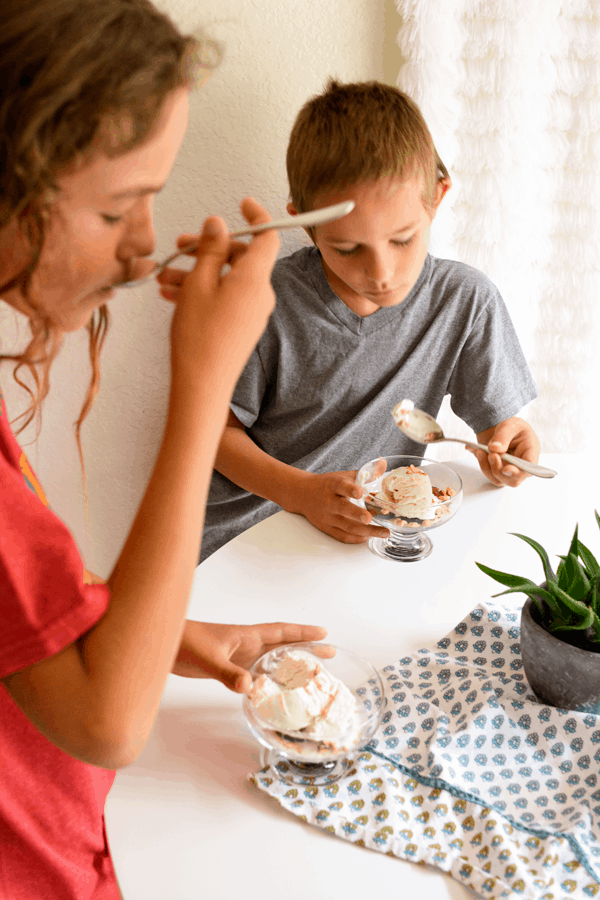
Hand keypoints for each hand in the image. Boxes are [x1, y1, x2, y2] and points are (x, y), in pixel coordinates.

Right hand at [168, 197, 278, 387]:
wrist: (203, 386)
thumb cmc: (199, 337)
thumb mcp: (199, 283)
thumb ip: (210, 249)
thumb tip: (219, 224)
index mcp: (255, 279)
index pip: (267, 237)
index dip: (257, 216)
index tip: (242, 204)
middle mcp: (260, 294)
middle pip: (241, 256)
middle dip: (210, 248)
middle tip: (182, 246)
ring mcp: (252, 312)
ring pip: (228, 278)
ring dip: (199, 271)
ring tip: (166, 276)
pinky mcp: (242, 326)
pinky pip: (225, 297)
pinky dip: (203, 291)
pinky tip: (172, 293)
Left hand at [172, 621, 330, 691]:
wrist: (163, 644)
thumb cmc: (185, 642)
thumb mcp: (208, 658)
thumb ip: (227, 673)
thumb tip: (249, 687)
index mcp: (246, 636)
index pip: (281, 632)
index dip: (302, 633)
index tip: (324, 634)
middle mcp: (247, 644)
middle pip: (283, 645)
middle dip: (306, 648)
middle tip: (329, 654)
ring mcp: (238, 655)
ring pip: (271, 659)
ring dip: (290, 663)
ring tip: (310, 673)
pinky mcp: (229, 666)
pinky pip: (257, 672)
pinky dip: (269, 678)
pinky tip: (274, 689)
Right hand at [295, 470, 389, 544]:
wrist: (303, 494)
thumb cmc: (327, 484)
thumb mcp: (342, 475)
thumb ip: (362, 474)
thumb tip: (383, 465)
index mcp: (333, 486)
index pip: (341, 487)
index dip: (350, 490)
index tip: (360, 493)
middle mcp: (329, 502)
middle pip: (343, 509)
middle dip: (357, 515)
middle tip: (370, 518)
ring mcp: (327, 517)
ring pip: (347, 526)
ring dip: (367, 531)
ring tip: (383, 532)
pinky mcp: (327, 528)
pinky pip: (343, 536)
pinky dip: (357, 538)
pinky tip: (368, 536)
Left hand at [472, 417, 539, 486]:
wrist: (500, 428)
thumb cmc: (511, 427)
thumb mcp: (510, 425)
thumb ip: (503, 436)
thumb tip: (494, 448)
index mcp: (531, 453)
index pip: (529, 468)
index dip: (519, 472)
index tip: (506, 469)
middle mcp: (521, 466)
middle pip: (513, 480)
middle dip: (499, 470)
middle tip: (491, 455)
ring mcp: (509, 471)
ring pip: (498, 479)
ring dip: (487, 467)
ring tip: (480, 451)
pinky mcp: (497, 471)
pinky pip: (489, 474)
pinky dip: (481, 463)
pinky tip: (477, 451)